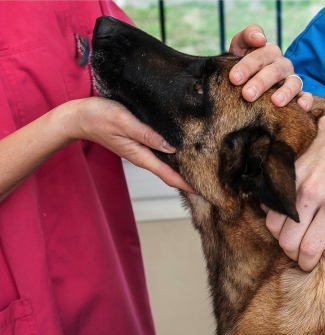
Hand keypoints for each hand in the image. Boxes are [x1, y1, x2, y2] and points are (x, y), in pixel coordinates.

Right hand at [60, 97, 192, 192]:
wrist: (78, 117)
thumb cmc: (98, 117)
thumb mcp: (124, 122)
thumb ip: (147, 135)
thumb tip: (171, 148)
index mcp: (141, 156)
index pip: (169, 176)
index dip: (187, 185)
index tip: (205, 192)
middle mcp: (143, 156)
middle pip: (170, 173)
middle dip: (189, 179)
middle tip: (212, 183)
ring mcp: (141, 150)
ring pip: (166, 164)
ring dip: (183, 167)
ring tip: (204, 169)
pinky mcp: (139, 142)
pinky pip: (160, 152)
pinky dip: (173, 155)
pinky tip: (184, 151)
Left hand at [228, 25, 312, 109]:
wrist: (245, 80)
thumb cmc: (241, 63)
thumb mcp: (239, 46)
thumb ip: (247, 36)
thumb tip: (260, 39)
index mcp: (268, 51)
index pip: (259, 56)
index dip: (247, 66)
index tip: (234, 78)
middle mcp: (282, 64)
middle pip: (274, 71)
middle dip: (261, 83)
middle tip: (247, 95)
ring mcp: (291, 79)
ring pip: (293, 83)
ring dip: (285, 92)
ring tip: (276, 102)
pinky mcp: (298, 93)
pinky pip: (306, 96)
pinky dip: (307, 100)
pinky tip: (301, 106)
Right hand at [264, 100, 324, 269]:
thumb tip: (324, 244)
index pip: (309, 247)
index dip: (305, 262)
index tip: (307, 263)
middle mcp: (312, 194)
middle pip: (286, 240)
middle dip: (291, 252)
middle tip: (298, 250)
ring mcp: (296, 181)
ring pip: (273, 223)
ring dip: (280, 233)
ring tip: (292, 231)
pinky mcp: (286, 171)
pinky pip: (270, 201)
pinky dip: (274, 211)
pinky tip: (285, 211)